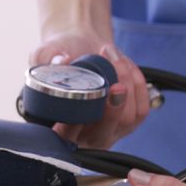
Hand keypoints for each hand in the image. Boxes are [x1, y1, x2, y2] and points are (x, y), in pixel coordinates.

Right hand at [29, 32, 150, 148]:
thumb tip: (62, 60)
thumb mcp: (44, 53)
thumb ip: (45, 57)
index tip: (83, 100)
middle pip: (104, 132)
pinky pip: (141, 110)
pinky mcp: (128, 121)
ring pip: (127, 121)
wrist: (80, 48)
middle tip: (116, 84)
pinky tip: (127, 66)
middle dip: (114, 107)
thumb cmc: (59, 56)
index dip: (72, 125)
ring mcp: (109, 131)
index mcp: (60, 128)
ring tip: (116, 58)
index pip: (65, 136)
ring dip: (128, 88)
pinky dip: (138, 85)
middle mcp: (85, 136)